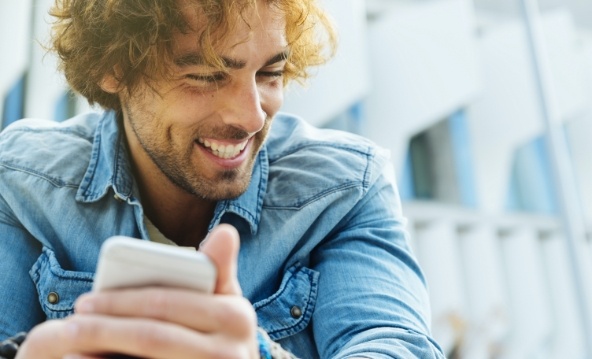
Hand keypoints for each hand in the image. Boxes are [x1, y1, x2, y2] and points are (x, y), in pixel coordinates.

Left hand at [16, 224, 258, 358]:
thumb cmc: (221, 331)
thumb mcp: (226, 299)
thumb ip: (219, 266)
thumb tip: (224, 230)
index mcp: (235, 315)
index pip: (167, 304)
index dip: (122, 302)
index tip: (85, 302)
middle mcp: (231, 351)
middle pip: (153, 337)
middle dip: (105, 329)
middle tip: (69, 325)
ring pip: (150, 357)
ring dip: (105, 351)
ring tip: (71, 347)